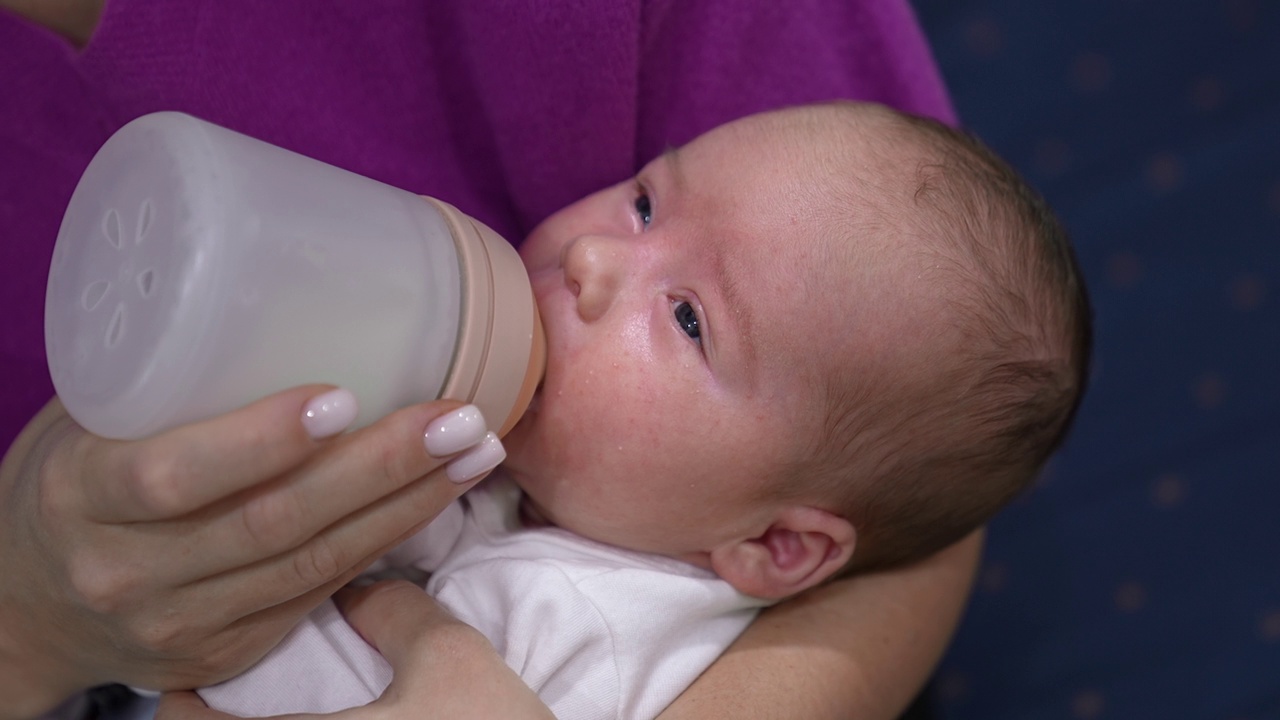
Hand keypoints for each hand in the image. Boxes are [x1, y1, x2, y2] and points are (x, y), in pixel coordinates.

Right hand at [0, 389, 503, 717]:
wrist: (27, 604)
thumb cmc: (70, 480)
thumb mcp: (87, 421)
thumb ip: (168, 384)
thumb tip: (299, 302)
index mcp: (81, 496)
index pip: (173, 475)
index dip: (261, 441)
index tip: (343, 396)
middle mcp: (129, 572)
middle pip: (271, 524)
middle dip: (379, 469)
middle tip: (457, 418)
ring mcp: (180, 624)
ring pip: (312, 566)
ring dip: (407, 506)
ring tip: (475, 451)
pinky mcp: (225, 653)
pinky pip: (318, 594)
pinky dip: (384, 543)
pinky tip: (435, 498)